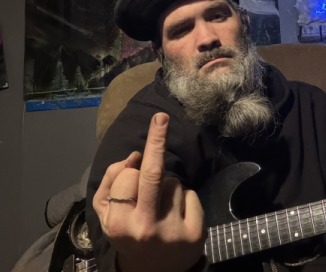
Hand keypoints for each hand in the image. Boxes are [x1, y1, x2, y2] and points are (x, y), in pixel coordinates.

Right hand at [93, 113, 206, 271]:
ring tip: (162, 209)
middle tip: (161, 117)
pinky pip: (190, 194)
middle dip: (157, 141)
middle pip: (153, 173)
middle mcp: (145, 228)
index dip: (130, 169)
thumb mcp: (106, 214)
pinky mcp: (195, 232)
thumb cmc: (128, 233)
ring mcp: (172, 231)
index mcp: (118, 224)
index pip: (127, 177)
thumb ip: (110, 182)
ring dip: (168, 186)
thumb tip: (133, 156)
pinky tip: (178, 216)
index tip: (133, 158)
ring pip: (174, 182)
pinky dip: (185, 198)